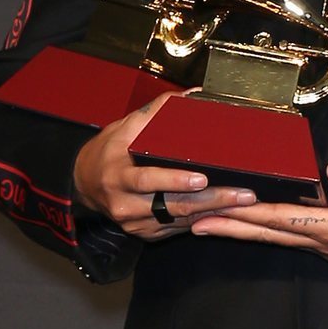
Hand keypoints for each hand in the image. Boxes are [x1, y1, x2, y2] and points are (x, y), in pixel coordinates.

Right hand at [71, 91, 255, 240]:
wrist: (84, 183)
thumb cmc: (108, 152)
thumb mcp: (125, 128)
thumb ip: (156, 112)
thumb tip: (190, 96)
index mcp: (118, 176)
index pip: (148, 180)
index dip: (175, 181)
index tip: (201, 178)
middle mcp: (125, 204)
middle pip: (173, 205)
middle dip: (212, 200)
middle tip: (242, 195)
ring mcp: (135, 222)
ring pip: (180, 220)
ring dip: (214, 212)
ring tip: (243, 203)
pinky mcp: (145, 232)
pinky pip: (177, 228)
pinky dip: (202, 220)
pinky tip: (226, 213)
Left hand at [190, 160, 327, 268]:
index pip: (280, 220)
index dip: (245, 214)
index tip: (214, 211)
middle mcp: (325, 240)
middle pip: (268, 234)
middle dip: (230, 227)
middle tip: (194, 222)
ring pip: (276, 237)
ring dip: (244, 230)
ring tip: (214, 223)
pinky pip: (291, 237)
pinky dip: (268, 230)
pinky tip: (260, 223)